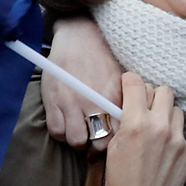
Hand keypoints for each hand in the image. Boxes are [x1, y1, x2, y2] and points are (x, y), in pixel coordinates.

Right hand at [42, 17, 124, 150]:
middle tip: (98, 148)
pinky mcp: (52, 102)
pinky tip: (67, 129)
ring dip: (79, 143)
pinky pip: (57, 131)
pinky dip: (62, 135)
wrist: (79, 37)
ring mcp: (70, 103)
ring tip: (82, 139)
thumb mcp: (119, 78)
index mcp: (113, 97)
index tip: (117, 145)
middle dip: (99, 149)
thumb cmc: (101, 58)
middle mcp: (92, 102)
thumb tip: (133, 122)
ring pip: (76, 140)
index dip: (118, 142)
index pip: (119, 132)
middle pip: (99, 141)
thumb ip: (123, 101)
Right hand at [82, 74, 185, 185]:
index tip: (128, 84)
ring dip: (165, 113)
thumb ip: (123, 120)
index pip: (136, 84)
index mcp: (137, 123)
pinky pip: (182, 133)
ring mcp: (179, 139)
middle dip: (151, 95)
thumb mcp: (113, 146)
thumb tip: (127, 103)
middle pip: (163, 91)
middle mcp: (161, 127)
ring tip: (154, 129)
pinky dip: (172, 136)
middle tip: (143, 106)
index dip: (130, 81)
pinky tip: (162, 151)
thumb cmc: (118, 183)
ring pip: (175, 110)